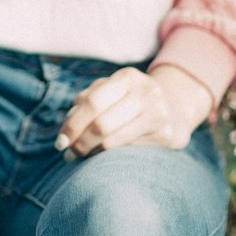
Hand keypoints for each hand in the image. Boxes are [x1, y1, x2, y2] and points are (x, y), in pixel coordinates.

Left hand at [56, 64, 213, 157]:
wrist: (175, 107)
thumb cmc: (130, 99)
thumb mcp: (112, 90)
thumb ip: (88, 100)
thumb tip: (69, 120)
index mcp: (127, 77)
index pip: (92, 103)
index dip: (73, 124)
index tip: (60, 142)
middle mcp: (146, 93)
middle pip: (101, 124)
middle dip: (79, 143)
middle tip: (67, 154)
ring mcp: (158, 114)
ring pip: (114, 141)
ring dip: (91, 153)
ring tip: (79, 158)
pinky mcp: (166, 135)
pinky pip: (128, 151)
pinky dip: (109, 157)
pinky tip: (101, 158)